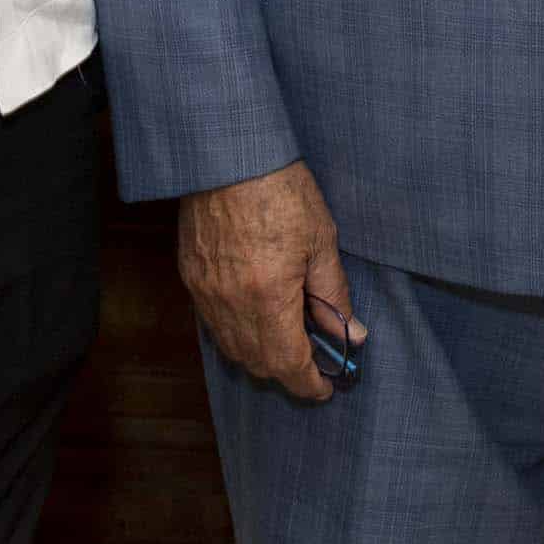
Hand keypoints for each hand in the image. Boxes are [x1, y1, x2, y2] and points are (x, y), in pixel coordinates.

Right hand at [179, 160, 356, 405]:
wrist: (228, 154)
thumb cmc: (281, 190)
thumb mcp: (322, 242)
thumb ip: (335, 295)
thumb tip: (353, 334)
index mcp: (268, 299)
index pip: (288, 364)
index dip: (308, 384)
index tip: (326, 389)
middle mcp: (230, 305)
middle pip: (257, 363)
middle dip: (286, 372)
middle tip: (314, 361)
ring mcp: (205, 292)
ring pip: (231, 348)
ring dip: (260, 356)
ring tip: (288, 341)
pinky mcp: (190, 276)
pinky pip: (213, 323)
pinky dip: (237, 333)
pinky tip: (257, 317)